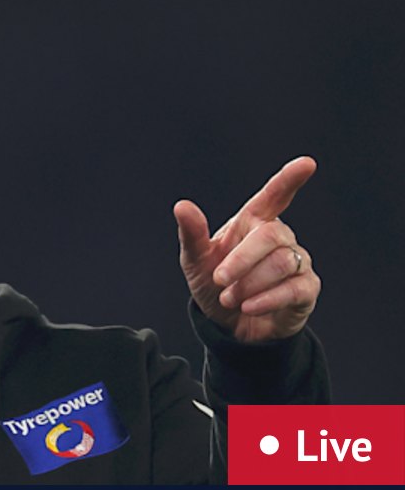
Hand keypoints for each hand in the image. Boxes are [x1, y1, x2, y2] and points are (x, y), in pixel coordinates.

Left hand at [174, 157, 320, 342]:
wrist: (228, 325)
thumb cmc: (214, 285)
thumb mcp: (195, 261)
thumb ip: (191, 234)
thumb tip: (181, 206)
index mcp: (252, 223)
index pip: (274, 196)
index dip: (289, 180)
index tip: (306, 164)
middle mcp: (279, 238)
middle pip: (270, 235)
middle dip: (241, 260)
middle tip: (219, 280)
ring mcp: (297, 261)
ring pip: (281, 263)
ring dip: (248, 284)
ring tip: (230, 298)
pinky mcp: (307, 289)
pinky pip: (294, 289)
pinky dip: (266, 300)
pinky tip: (248, 308)